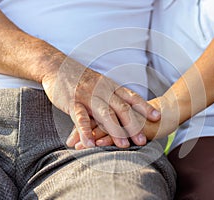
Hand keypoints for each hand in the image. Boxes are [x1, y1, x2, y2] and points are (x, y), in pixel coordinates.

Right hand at [42, 57, 160, 147]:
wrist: (56, 65)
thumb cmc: (81, 78)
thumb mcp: (100, 83)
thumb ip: (112, 95)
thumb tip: (126, 109)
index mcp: (110, 86)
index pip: (131, 96)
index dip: (144, 107)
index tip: (157, 117)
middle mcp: (102, 90)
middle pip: (121, 108)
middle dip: (134, 125)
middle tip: (143, 140)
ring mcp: (87, 96)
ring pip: (104, 114)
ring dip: (115, 130)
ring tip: (124, 145)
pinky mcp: (72, 102)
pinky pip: (80, 118)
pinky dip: (85, 131)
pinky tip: (90, 144)